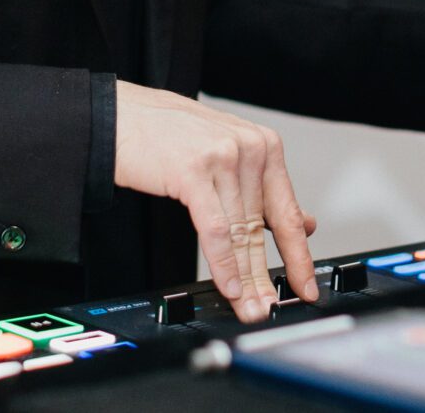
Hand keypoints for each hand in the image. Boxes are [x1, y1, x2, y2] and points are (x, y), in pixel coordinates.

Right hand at [113, 81, 318, 322]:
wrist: (118, 117)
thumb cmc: (166, 136)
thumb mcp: (225, 155)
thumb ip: (261, 188)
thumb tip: (305, 223)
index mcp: (262, 144)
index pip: (288, 210)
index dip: (299, 255)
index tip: (306, 285)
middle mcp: (249, 148)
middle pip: (263, 227)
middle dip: (267, 274)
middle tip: (271, 307)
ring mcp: (222, 157)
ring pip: (240, 232)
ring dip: (246, 277)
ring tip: (250, 307)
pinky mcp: (194, 171)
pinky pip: (215, 230)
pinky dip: (224, 264)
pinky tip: (229, 286)